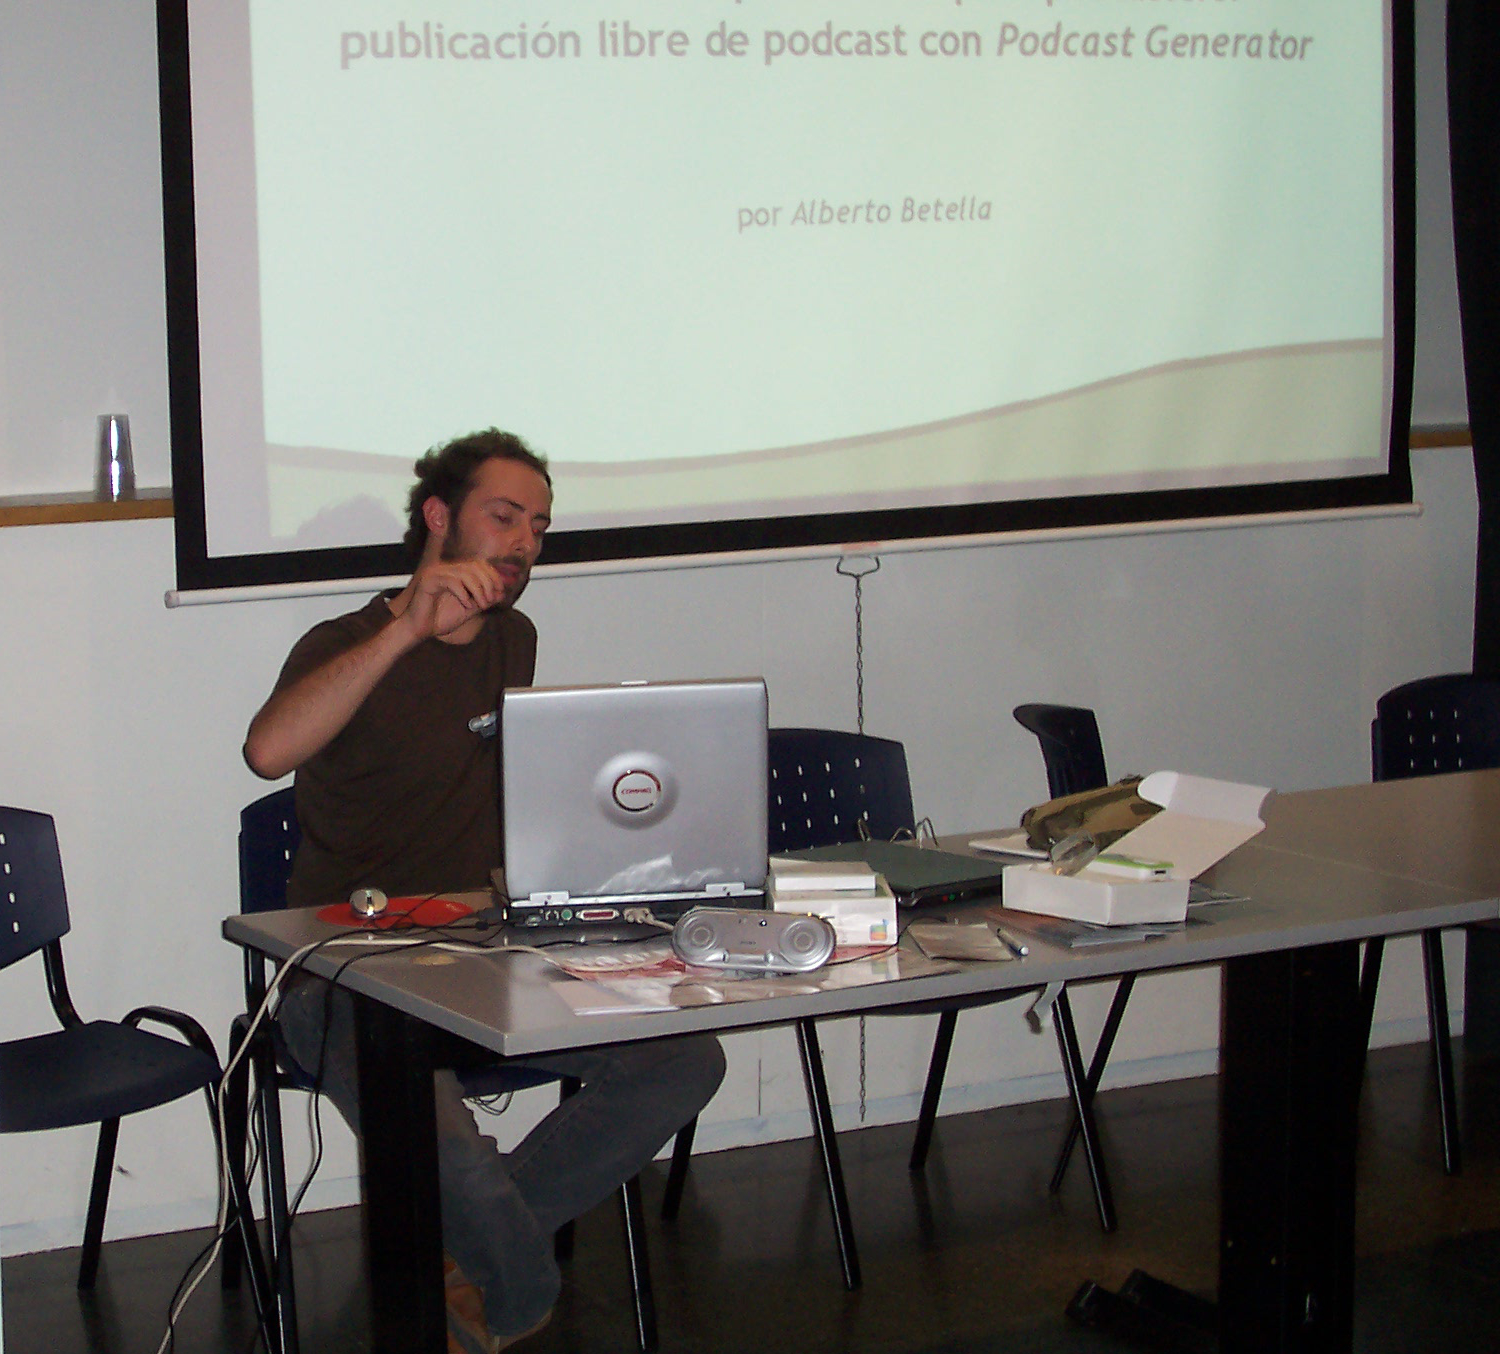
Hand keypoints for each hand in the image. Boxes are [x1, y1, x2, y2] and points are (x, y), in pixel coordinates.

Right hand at [394, 520, 505, 641]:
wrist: (420, 629)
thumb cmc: (440, 619)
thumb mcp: (470, 609)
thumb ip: (484, 600)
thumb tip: (501, 592)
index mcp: (456, 572)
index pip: (480, 564)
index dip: (493, 576)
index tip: (499, 592)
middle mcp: (446, 568)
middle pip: (475, 566)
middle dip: (487, 583)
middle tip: (489, 601)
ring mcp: (436, 572)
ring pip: (465, 573)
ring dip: (478, 590)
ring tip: (480, 605)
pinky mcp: (428, 580)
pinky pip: (452, 581)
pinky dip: (463, 594)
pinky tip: (466, 605)